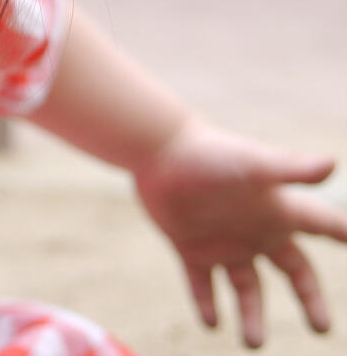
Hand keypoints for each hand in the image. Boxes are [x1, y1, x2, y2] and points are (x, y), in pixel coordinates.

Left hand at [133, 116, 346, 348]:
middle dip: (309, 299)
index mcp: (278, 210)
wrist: (157, 149)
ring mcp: (224, 241)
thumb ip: (290, 169)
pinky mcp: (190, 247)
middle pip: (294, 271)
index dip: (341, 233)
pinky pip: (201, 283)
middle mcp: (256, 229)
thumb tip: (331, 164)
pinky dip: (206, 303)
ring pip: (246, 287)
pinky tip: (211, 324)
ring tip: (252, 343)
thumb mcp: (253, 165)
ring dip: (251, 315)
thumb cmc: (210, 154)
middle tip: (321, 329)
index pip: (322, 226)